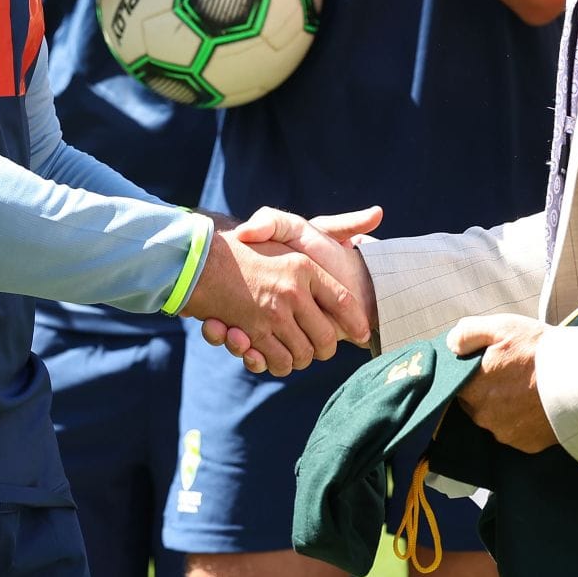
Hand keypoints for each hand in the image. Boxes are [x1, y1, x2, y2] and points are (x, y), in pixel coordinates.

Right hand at [179, 221, 370, 376]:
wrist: (199, 260)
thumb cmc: (247, 247)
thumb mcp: (288, 233)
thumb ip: (338, 225)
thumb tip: (378, 213)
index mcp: (304, 266)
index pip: (343, 300)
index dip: (355, 321)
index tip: (361, 333)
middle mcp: (292, 290)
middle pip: (326, 337)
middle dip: (325, 348)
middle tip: (321, 348)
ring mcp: (272, 313)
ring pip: (303, 354)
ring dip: (299, 358)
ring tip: (295, 350)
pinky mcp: (252, 331)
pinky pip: (275, 360)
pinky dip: (274, 362)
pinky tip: (268, 351)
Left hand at [447, 313, 558, 453]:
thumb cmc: (539, 350)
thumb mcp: (501, 327)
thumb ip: (467, 333)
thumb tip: (451, 345)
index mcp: (472, 388)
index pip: (457, 383)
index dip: (472, 373)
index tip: (488, 365)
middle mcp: (483, 416)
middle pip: (476, 402)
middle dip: (488, 389)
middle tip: (511, 373)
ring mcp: (505, 433)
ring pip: (496, 418)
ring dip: (505, 407)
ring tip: (527, 389)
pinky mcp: (526, 445)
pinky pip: (517, 432)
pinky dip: (524, 421)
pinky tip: (538, 405)